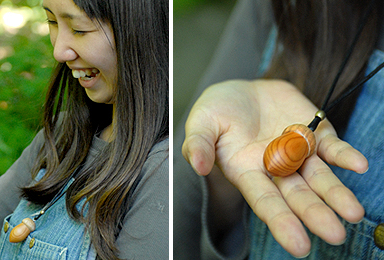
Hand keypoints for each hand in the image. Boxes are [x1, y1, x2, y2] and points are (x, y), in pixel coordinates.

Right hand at [182, 79, 367, 256]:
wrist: (240, 90)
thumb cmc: (216, 112)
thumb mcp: (200, 123)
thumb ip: (197, 144)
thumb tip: (199, 166)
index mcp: (246, 173)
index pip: (265, 201)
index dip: (282, 222)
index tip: (298, 245)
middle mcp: (275, 169)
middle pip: (298, 196)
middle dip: (315, 214)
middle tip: (335, 235)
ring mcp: (298, 152)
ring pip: (320, 178)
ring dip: (337, 194)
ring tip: (354, 213)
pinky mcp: (314, 133)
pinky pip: (333, 148)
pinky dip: (345, 156)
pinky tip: (358, 165)